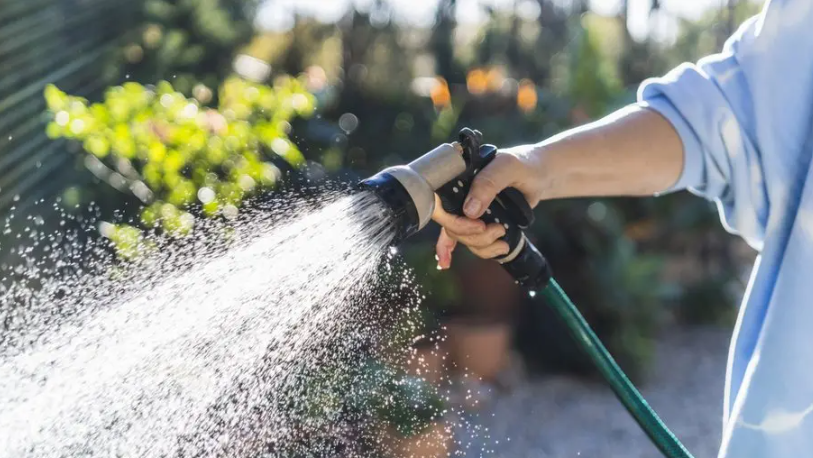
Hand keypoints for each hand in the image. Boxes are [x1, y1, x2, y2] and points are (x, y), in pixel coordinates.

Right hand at [432, 144, 545, 268]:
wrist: (539, 175)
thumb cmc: (523, 164)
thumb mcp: (507, 167)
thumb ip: (488, 183)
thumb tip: (469, 211)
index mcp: (457, 178)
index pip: (439, 204)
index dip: (453, 222)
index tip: (478, 226)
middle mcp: (458, 196)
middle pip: (451, 226)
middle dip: (475, 236)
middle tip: (498, 230)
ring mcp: (467, 210)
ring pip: (461, 238)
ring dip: (482, 245)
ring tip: (503, 240)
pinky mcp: (477, 222)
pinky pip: (463, 240)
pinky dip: (457, 252)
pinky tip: (446, 263)